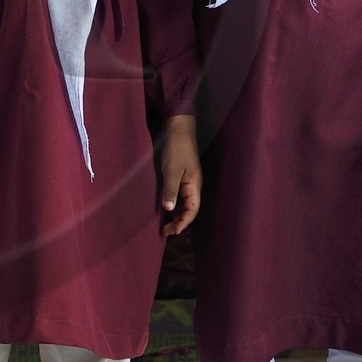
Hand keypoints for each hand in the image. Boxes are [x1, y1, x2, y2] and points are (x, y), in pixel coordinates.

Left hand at [159, 114, 201, 235]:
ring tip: (166, 225)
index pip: (192, 210)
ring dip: (176, 215)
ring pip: (184, 204)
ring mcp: (188, 182)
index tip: (174, 232)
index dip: (184, 222)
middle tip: (166, 232)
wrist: (178, 129)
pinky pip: (179, 196)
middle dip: (179, 222)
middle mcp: (193, 186)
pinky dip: (173, 205)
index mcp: (195, 186)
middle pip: (189, 209)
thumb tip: (169, 209)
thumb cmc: (177, 149)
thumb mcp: (172, 170)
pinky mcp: (181, 177)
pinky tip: (166, 209)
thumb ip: (170, 189)